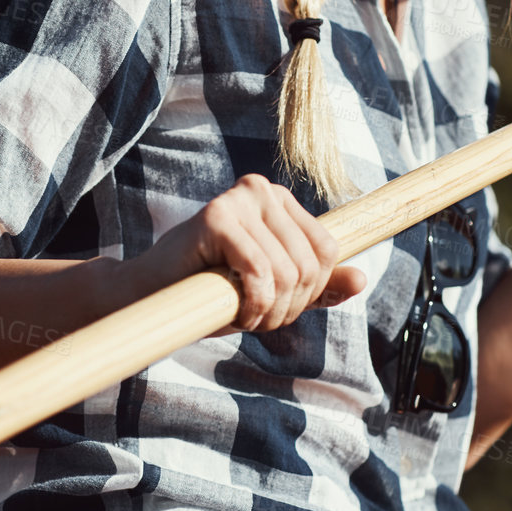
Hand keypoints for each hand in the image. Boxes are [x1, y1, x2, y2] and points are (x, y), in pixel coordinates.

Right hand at [126, 172, 366, 331]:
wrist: (149, 297)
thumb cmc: (210, 292)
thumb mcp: (273, 291)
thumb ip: (316, 285)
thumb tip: (362, 280)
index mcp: (281, 202)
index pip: (327, 250)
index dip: (310, 291)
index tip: (277, 309)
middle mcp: (263, 190)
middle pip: (309, 263)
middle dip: (289, 307)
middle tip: (256, 319)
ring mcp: (240, 198)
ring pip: (286, 271)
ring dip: (269, 311)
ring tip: (242, 316)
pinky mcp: (216, 216)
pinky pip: (259, 270)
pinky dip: (253, 304)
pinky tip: (234, 312)